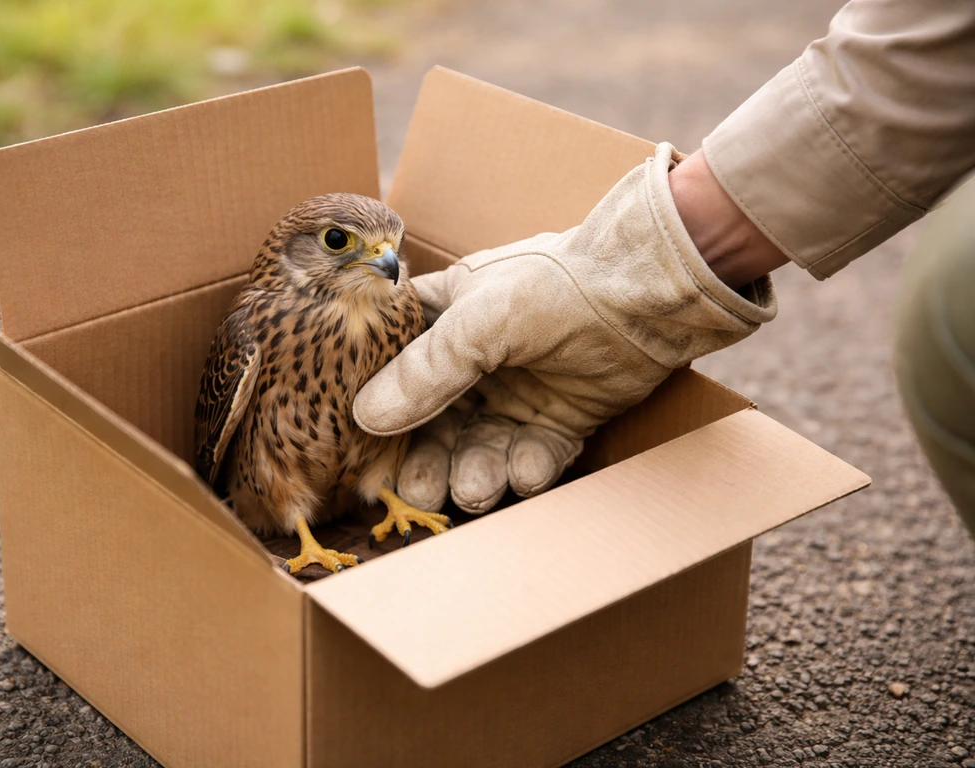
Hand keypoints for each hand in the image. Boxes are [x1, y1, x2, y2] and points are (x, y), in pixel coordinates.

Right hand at [354, 143, 777, 512]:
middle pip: (435, 426)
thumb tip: (367, 417)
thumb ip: (427, 368)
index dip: (378, 411)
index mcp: (442, 323)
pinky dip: (528, 469)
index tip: (364, 450)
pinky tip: (527, 471)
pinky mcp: (560, 420)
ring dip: (476, 473)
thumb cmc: (558, 283)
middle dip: (430, 462)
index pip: (392, 372)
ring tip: (477, 488)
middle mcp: (474, 363)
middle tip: (424, 494)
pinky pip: (533, 456)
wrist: (648, 293)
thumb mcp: (481, 318)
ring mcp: (517, 393)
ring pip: (481, 448)